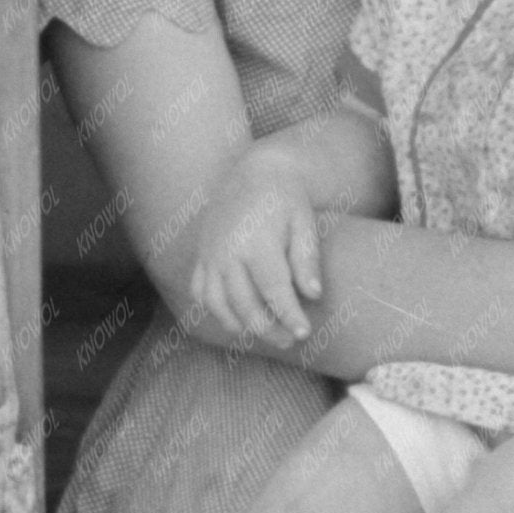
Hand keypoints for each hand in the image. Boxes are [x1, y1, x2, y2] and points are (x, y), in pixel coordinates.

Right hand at [187, 146, 326, 347]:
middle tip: (289, 340)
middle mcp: (228, 251)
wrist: (254, 172)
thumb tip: (313, 295)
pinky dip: (215, 311)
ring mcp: (210, 255)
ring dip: (241, 325)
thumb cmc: (285, 199)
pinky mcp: (201, 256)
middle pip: (244, 303)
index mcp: (256, 242)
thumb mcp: (304, 223)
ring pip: (218, 304)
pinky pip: (200, 292)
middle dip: (268, 328)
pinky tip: (236, 320)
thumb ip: (307, 259)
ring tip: (265, 333)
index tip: (303, 333)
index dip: (288, 315)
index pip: (273, 290)